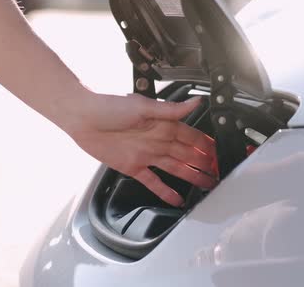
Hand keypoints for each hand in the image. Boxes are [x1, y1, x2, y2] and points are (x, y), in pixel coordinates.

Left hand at [65, 93, 217, 206]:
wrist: (82, 118)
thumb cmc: (108, 106)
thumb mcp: (142, 106)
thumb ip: (170, 110)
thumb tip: (196, 103)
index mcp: (163, 124)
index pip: (192, 137)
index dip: (207, 146)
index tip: (220, 154)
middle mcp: (158, 140)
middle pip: (187, 155)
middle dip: (204, 164)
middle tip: (220, 174)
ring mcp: (147, 155)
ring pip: (176, 169)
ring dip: (192, 177)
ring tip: (207, 185)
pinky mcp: (133, 167)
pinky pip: (153, 181)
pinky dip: (165, 191)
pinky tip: (177, 199)